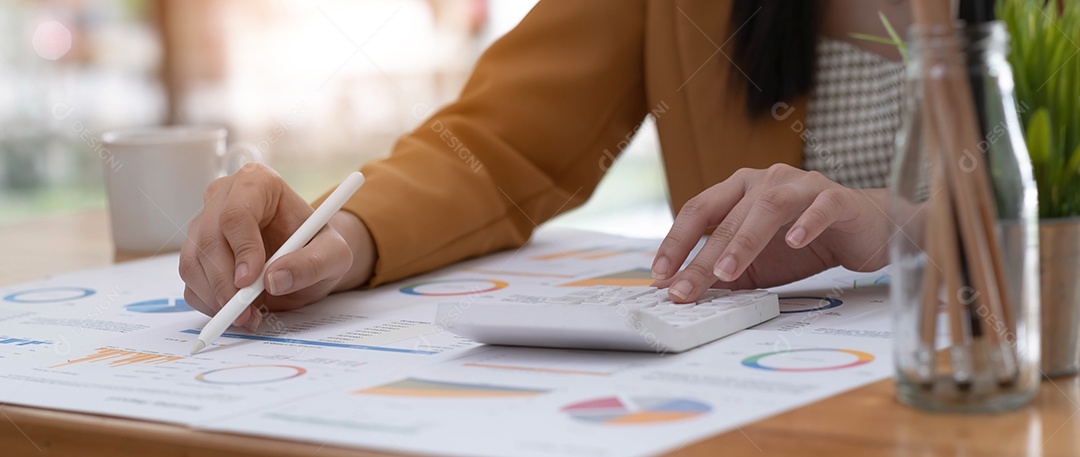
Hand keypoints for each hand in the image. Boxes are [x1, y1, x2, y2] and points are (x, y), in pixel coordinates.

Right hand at [179, 163, 375, 329]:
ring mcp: (204, 223)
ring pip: (194, 263)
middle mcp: (223, 197)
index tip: (250, 282)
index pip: (236, 213)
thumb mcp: (334, 255)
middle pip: (208, 239)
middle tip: (247, 312)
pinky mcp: (196, 252)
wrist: (304, 256)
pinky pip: (190, 282)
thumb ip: (313, 264)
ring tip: (251, 315)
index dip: (241, 249)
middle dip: (225, 282)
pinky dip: (210, 304)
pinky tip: (239, 310)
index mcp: (257, 182)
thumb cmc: (318, 246)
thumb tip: (275, 279)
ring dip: (217, 297)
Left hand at [651, 164, 890, 301]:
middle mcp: (766, 180)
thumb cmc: (806, 244)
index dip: (676, 241)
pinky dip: (806, 223)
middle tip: (686, 291)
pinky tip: (795, 243)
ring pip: (767, 207)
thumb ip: (723, 272)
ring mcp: (802, 185)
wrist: (866, 232)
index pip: (699, 210)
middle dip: (703, 257)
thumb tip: (681, 292)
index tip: (659, 274)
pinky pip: (819, 206)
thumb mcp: (758, 264)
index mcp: (740, 191)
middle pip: (728, 217)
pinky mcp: (837, 198)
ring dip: (744, 240)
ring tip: (728, 272)